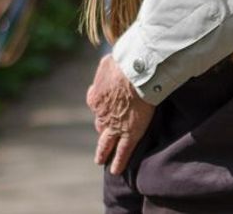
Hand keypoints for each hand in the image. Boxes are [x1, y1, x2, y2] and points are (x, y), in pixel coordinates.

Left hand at [87, 55, 155, 174]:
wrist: (136, 72)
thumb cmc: (125, 62)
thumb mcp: (108, 62)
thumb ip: (106, 66)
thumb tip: (108, 63)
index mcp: (96, 96)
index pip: (96, 106)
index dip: (101, 110)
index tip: (106, 111)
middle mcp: (101, 113)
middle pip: (100, 126)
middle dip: (102, 133)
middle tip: (102, 142)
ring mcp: (114, 125)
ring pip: (107, 142)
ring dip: (104, 151)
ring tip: (103, 160)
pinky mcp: (129, 133)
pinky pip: (122, 151)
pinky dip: (118, 162)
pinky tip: (116, 170)